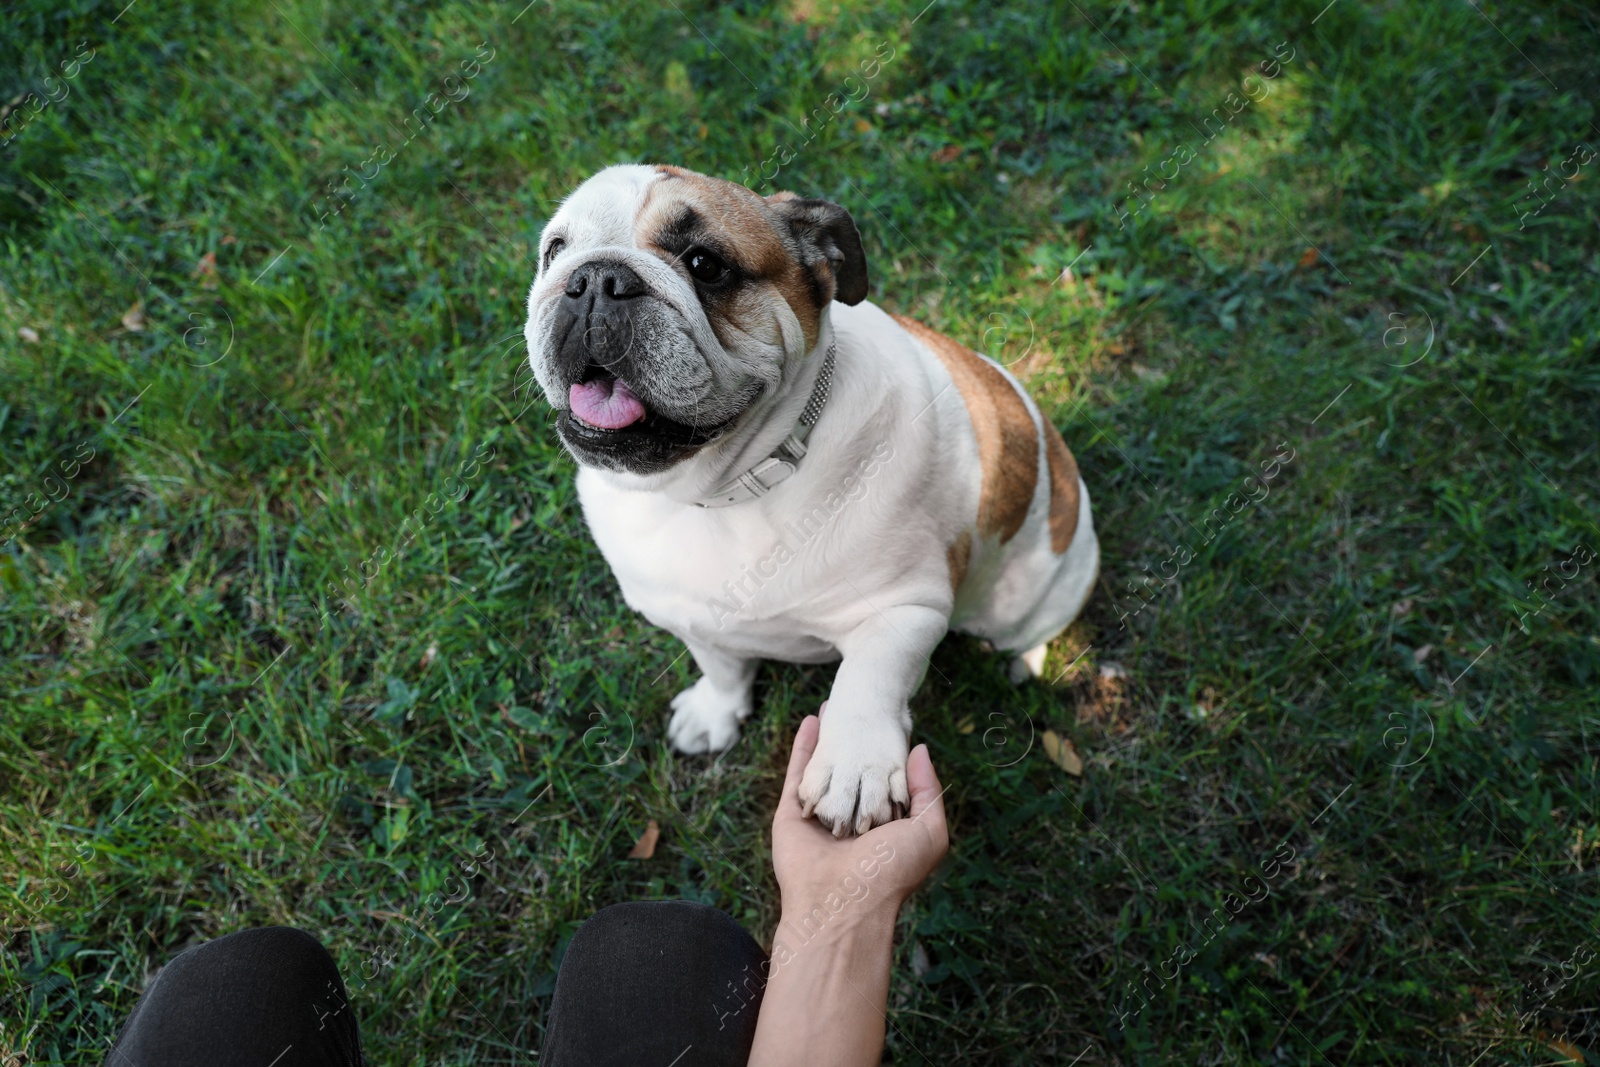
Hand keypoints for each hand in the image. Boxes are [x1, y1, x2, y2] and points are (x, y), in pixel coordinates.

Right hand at [771, 707, 948, 924]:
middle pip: (851, 772)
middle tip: (860, 712)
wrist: (844, 901)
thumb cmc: (891, 871)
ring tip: (833, 707)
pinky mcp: (793, 815)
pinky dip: (803, 747)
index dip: (886, 755)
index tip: (890, 727)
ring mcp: (820, 816)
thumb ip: (928, 790)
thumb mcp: (929, 831)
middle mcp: (850, 820)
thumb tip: (919, 750)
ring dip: (828, 738)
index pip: (883, 783)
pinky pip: (799, 774)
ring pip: (824, 768)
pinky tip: (812, 721)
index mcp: (881, 826)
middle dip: (854, 743)